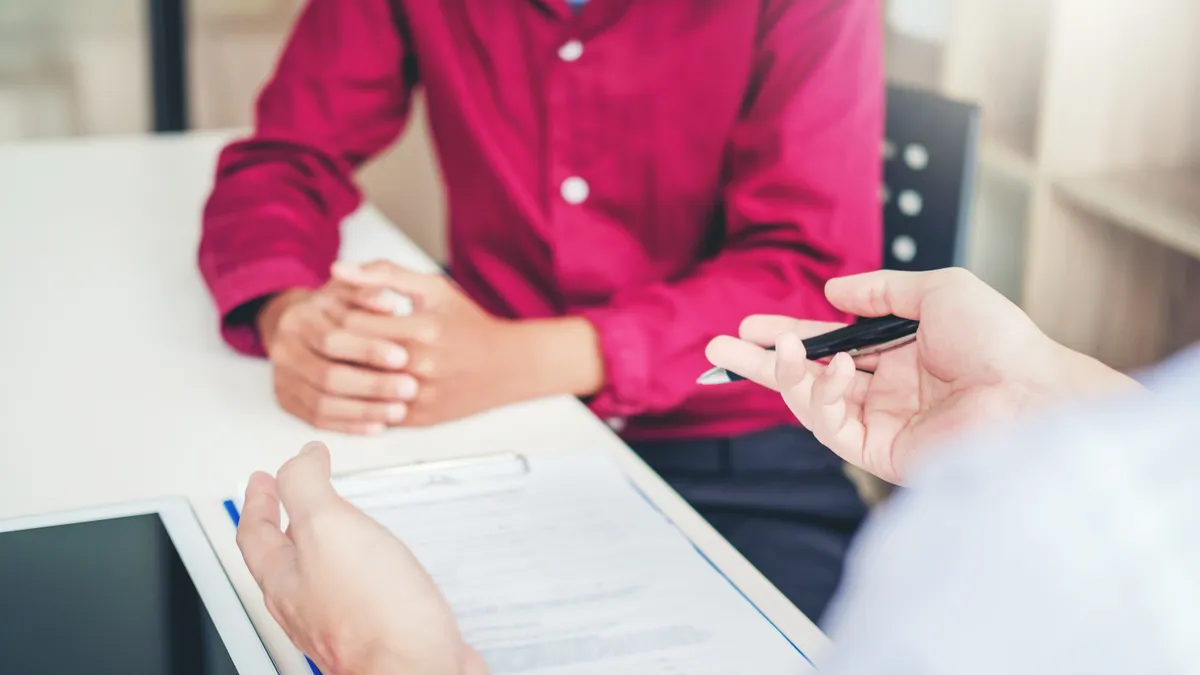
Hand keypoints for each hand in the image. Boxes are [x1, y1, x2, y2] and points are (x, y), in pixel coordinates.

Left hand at [236, 442, 487, 674]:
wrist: (417, 670)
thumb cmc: (373, 613)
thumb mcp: (328, 527)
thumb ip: (306, 487)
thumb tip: (300, 459)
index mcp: (284, 581)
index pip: (255, 534)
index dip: (257, 500)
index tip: (261, 478)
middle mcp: (307, 607)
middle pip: (282, 561)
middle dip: (285, 525)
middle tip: (288, 501)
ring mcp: (342, 624)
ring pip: (321, 579)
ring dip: (323, 548)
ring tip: (334, 529)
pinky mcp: (380, 633)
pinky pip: (362, 595)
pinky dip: (363, 571)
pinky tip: (383, 570)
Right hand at [257, 282, 418, 433]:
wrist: (301, 325)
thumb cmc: (335, 308)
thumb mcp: (350, 291)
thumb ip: (369, 293)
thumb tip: (388, 305)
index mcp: (298, 319)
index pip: (333, 339)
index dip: (369, 349)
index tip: (403, 357)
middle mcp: (283, 349)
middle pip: (327, 375)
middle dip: (372, 384)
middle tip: (409, 388)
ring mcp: (281, 378)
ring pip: (322, 403)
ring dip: (364, 410)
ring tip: (400, 410)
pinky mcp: (286, 401)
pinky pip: (318, 420)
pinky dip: (350, 426)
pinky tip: (378, 425)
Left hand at [329, 261, 603, 425]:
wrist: (507, 366)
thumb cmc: (468, 323)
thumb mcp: (433, 288)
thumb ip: (385, 274)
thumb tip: (338, 268)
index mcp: (422, 329)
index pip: (354, 323)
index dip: (334, 315)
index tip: (330, 311)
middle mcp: (421, 366)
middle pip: (352, 357)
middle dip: (332, 345)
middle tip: (322, 335)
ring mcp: (419, 396)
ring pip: (358, 387)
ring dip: (341, 372)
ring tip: (336, 357)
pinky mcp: (419, 418)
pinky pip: (373, 409)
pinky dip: (359, 397)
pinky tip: (356, 381)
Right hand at [705, 268, 1137, 483]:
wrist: (1031, 392)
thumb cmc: (1000, 340)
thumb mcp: (939, 290)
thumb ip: (882, 290)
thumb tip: (833, 293)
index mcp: (901, 355)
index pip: (830, 345)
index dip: (789, 334)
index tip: (751, 324)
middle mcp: (888, 391)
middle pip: (808, 377)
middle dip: (761, 363)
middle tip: (719, 348)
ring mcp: (882, 423)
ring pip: (812, 402)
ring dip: (785, 374)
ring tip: (772, 348)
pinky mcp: (881, 453)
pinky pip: (832, 426)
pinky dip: (822, 395)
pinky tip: (832, 366)